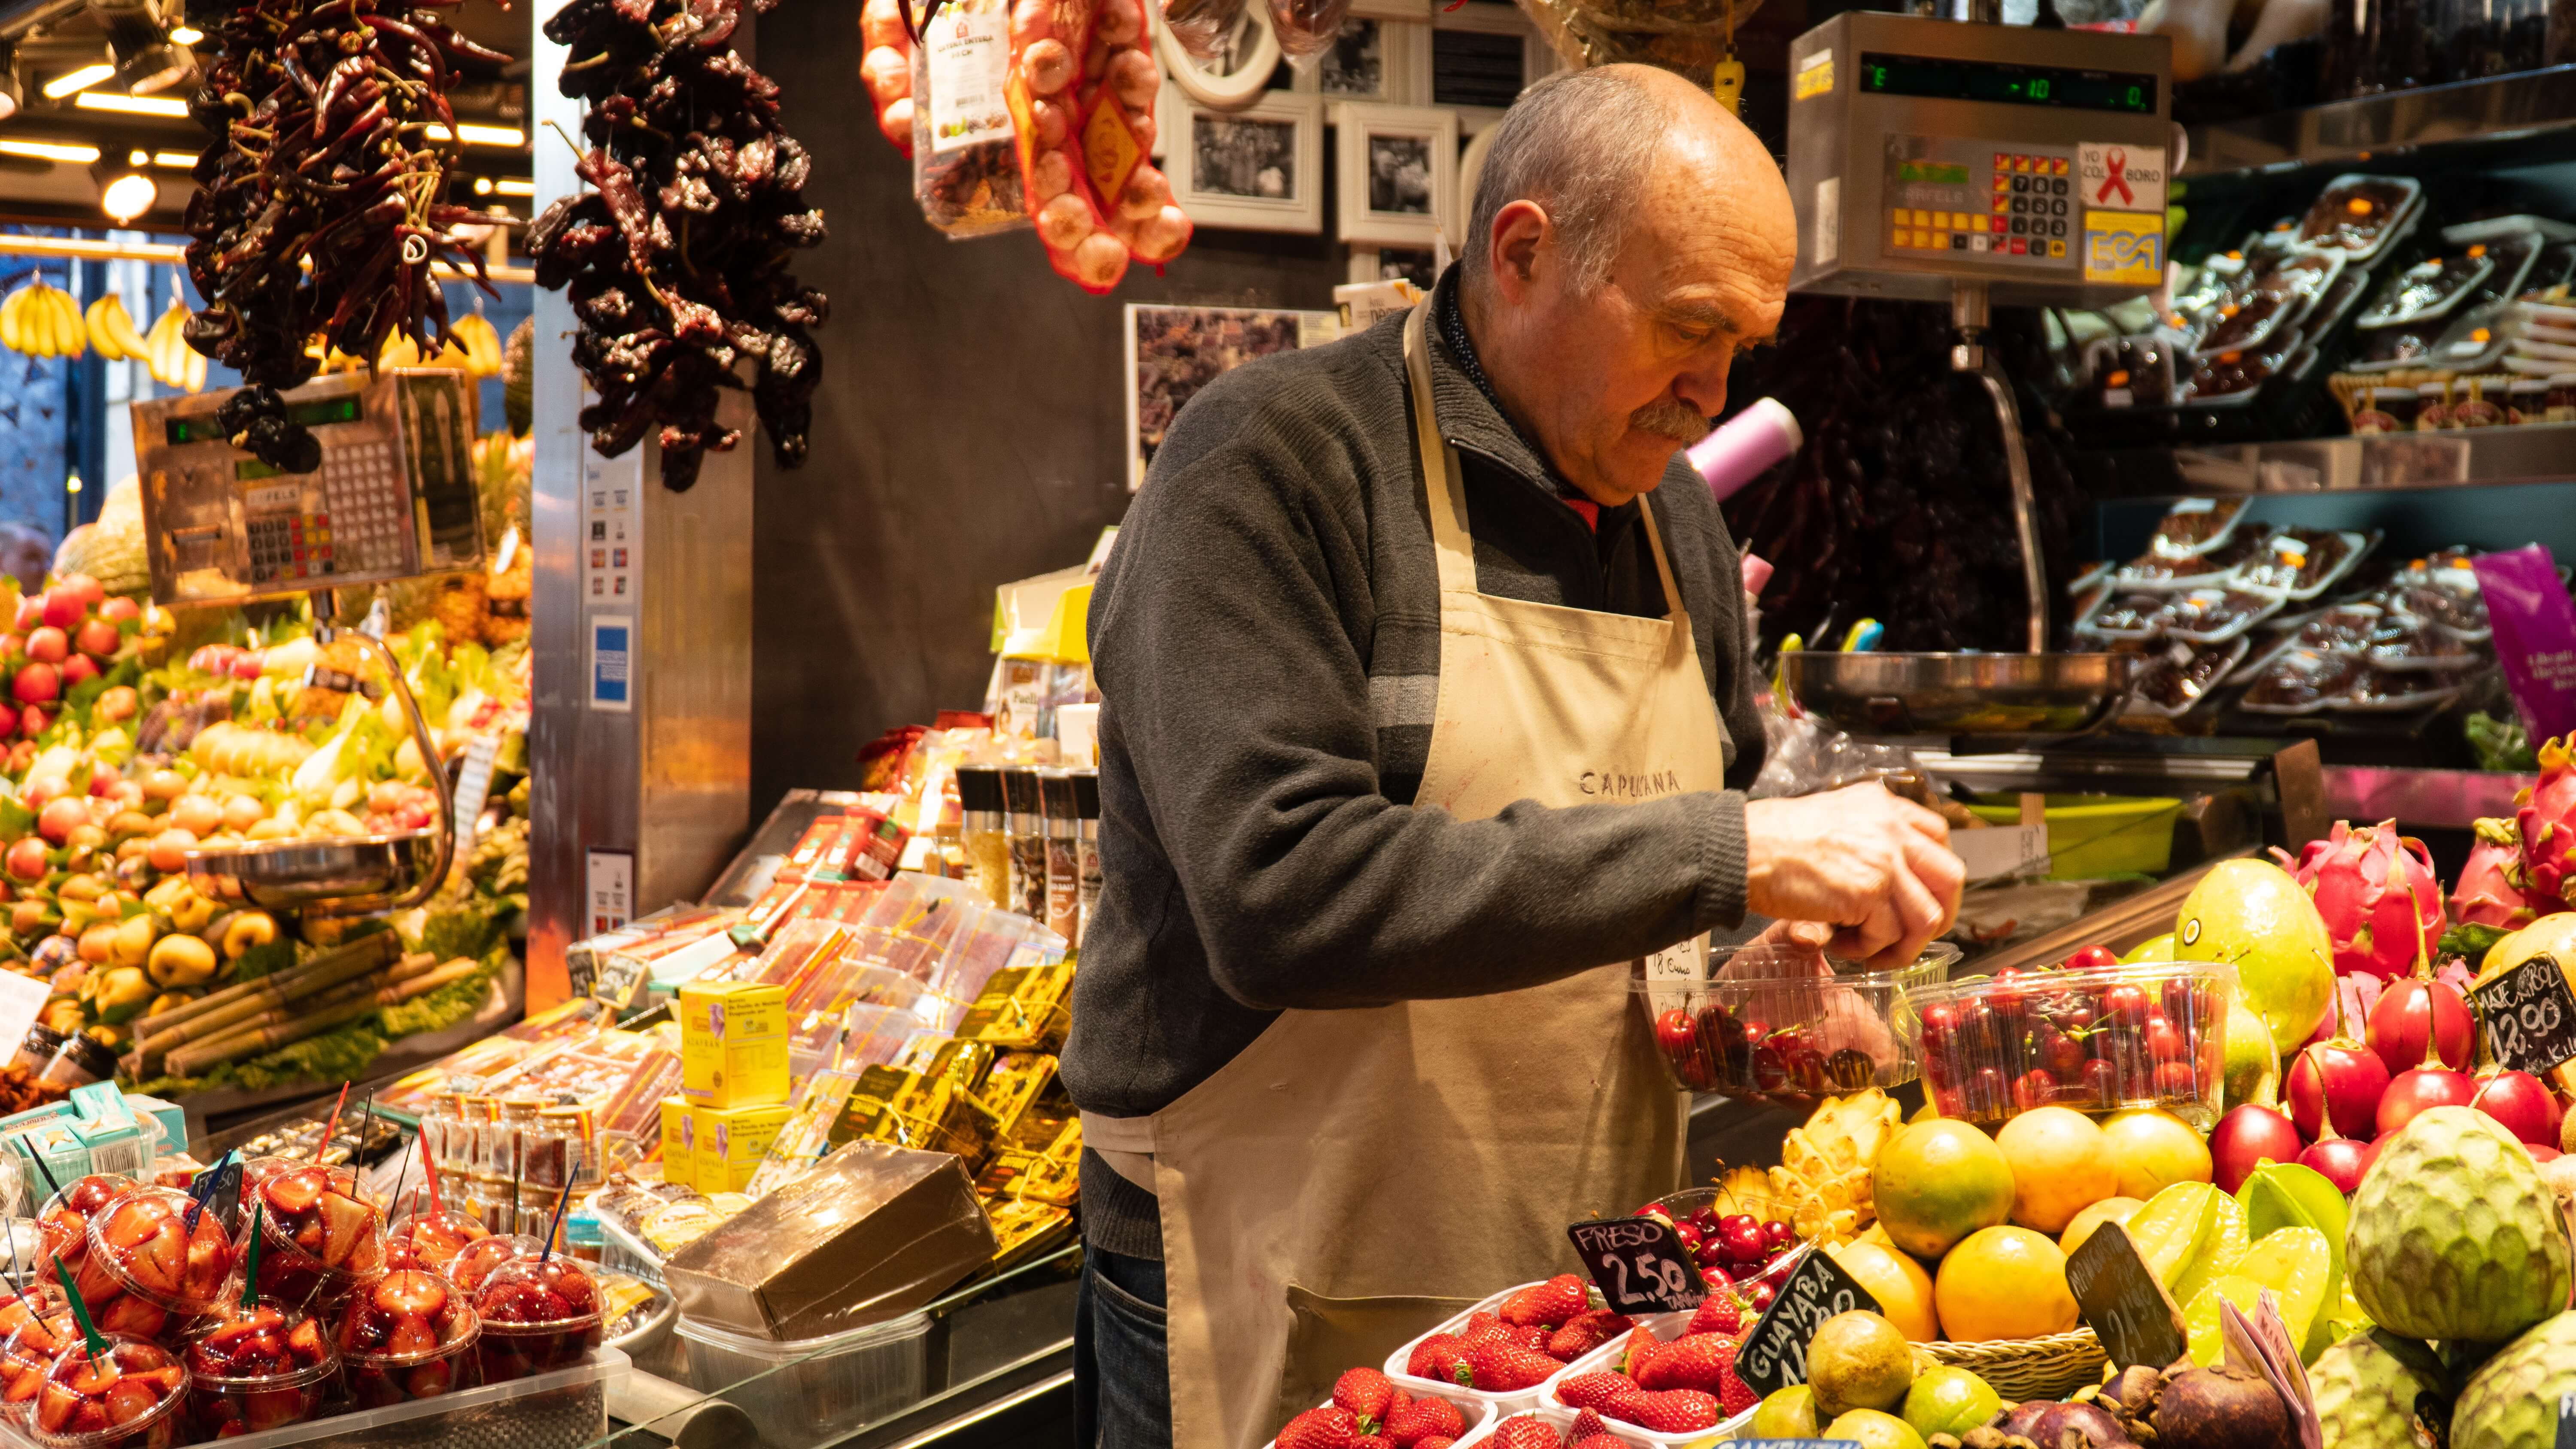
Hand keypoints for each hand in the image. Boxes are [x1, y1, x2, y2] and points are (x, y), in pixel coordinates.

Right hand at [1742, 782, 1964, 968]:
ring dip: (1903, 943)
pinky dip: (1869, 949)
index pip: (1937, 836)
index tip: (1918, 897)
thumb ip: (1866, 841)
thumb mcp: (1832, 821)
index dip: (1934, 875)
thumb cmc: (1772, 839)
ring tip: (1869, 948)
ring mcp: (1884, 859)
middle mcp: (1891, 828)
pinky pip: (1889, 934)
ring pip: (1928, 915)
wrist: (1742, 847)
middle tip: (1911, 935)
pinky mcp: (1868, 890)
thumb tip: (1892, 888)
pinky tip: (1841, 944)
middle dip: (1939, 915)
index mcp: (1883, 805)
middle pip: (1950, 876)